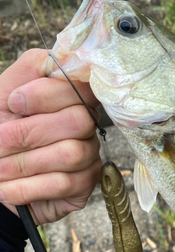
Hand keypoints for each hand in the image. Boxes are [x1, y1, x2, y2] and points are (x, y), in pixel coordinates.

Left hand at [0, 48, 101, 224]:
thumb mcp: (6, 92)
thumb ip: (32, 69)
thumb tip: (57, 62)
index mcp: (69, 96)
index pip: (80, 86)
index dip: (48, 95)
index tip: (13, 103)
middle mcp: (86, 123)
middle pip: (79, 121)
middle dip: (29, 133)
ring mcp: (89, 154)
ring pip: (71, 154)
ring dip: (24, 163)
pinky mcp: (85, 183)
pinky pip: (64, 183)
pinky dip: (27, 187)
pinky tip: (5, 189)